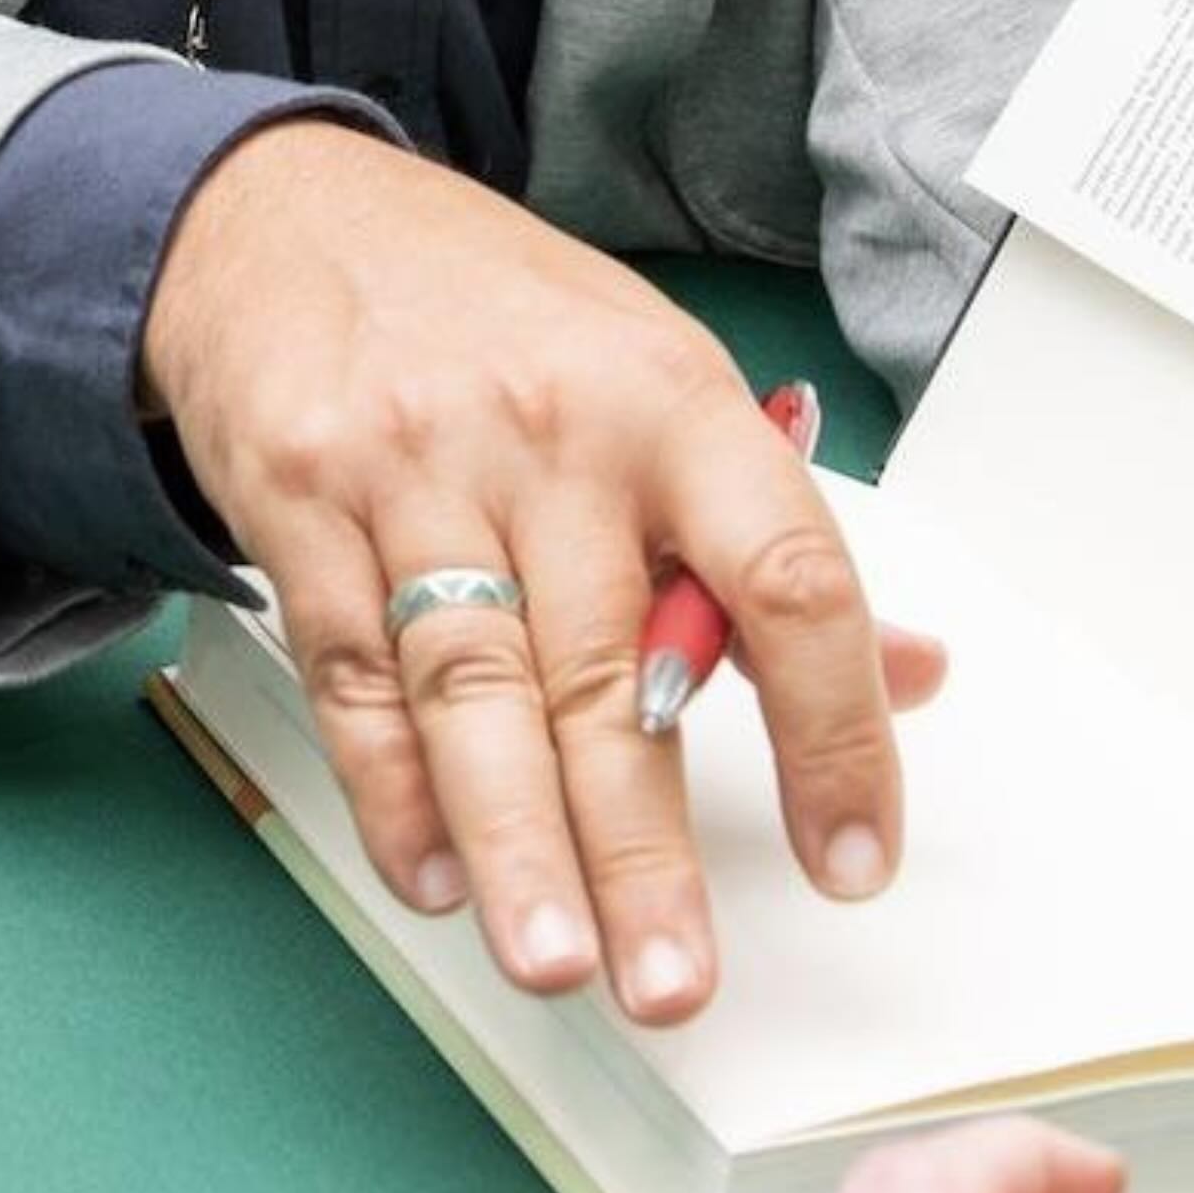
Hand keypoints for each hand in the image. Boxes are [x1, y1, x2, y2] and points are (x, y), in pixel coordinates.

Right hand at [140, 124, 935, 1021]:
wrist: (284, 213)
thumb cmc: (491, 308)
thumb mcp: (655, 374)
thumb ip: (765, 533)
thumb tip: (908, 672)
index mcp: (669, 400)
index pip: (785, 575)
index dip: (835, 727)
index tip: (855, 853)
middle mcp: (548, 433)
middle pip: (607, 669)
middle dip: (642, 846)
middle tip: (674, 979)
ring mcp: (413, 467)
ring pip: (475, 687)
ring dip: (515, 843)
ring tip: (557, 959)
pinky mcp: (300, 502)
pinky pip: (354, 671)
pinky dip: (390, 789)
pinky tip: (432, 872)